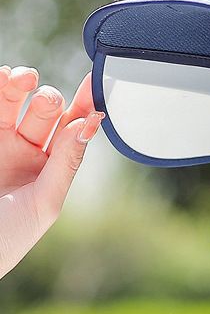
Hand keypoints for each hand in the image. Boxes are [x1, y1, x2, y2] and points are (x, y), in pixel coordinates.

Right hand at [0, 64, 103, 279]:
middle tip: (45, 100)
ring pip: (9, 101)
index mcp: (49, 167)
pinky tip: (0, 77)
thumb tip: (89, 125)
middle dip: (47, 99)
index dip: (85, 105)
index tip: (96, 83)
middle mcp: (23, 151)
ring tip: (21, 79)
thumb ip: (66, 163)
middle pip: (42, 111)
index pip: (72, 129)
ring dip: (18, 85)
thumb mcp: (45, 202)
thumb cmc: (9, 237)